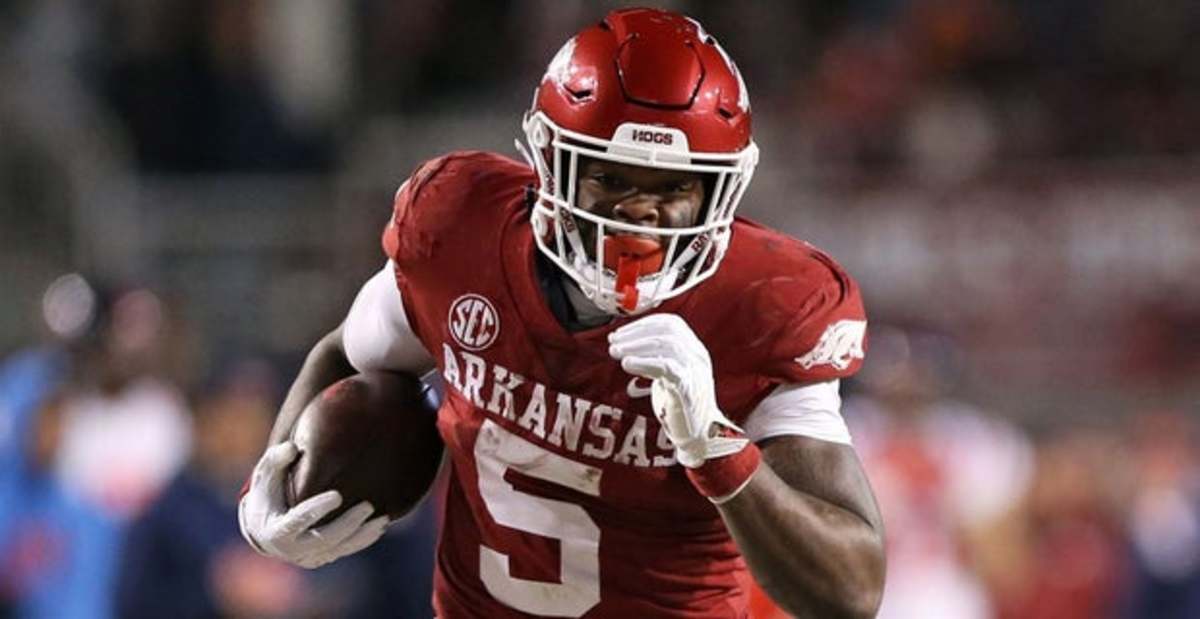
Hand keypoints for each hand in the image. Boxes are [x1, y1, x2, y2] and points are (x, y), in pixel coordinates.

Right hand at [238, 442, 388, 568]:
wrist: (262, 528)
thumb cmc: (266, 495)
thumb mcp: (265, 476)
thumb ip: (276, 460)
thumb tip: (292, 448)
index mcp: (276, 530)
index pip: (299, 521)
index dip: (318, 509)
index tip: (338, 496)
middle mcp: (292, 549)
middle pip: (324, 538)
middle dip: (348, 524)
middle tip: (368, 506)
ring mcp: (308, 557)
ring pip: (338, 548)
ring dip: (362, 535)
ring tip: (383, 519)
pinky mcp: (320, 558)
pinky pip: (343, 551)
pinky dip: (362, 541)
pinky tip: (379, 528)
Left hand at [608, 313, 748, 468]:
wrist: (700, 435)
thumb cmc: (680, 404)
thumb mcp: (669, 374)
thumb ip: (655, 357)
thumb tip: (624, 342)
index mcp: (694, 349)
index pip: (671, 323)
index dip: (643, 324)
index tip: (620, 332)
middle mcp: (697, 356)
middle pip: (668, 331)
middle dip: (636, 333)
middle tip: (613, 342)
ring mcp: (695, 371)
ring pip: (667, 345)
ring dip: (636, 346)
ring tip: (616, 353)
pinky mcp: (687, 389)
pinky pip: (667, 368)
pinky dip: (644, 362)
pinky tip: (627, 364)